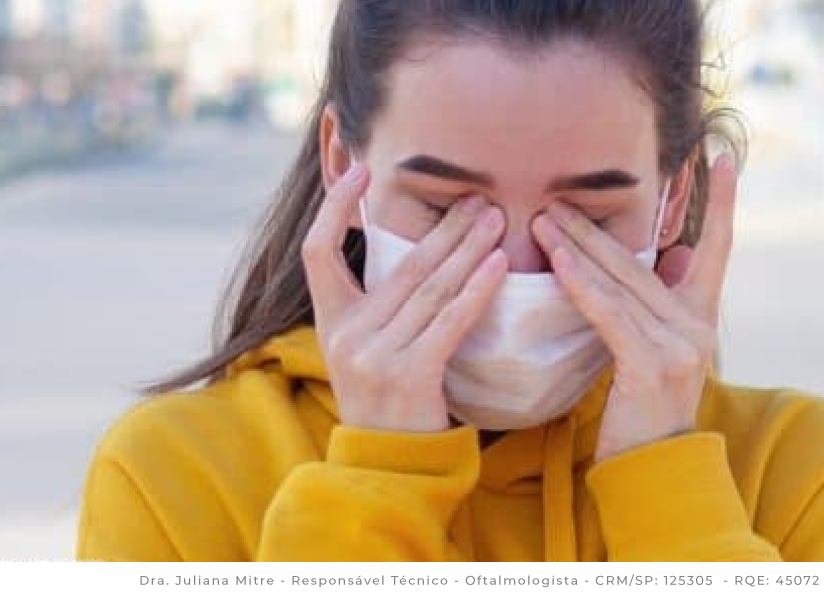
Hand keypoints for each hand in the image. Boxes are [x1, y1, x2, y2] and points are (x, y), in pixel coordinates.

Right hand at [301, 164, 507, 431]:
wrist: (390, 465)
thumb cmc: (388, 399)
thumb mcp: (365, 349)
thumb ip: (378, 305)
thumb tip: (415, 252)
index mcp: (330, 322)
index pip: (317, 250)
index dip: (334, 207)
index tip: (362, 170)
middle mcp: (346, 334)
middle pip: (399, 263)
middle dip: (444, 226)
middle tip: (478, 197)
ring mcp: (375, 356)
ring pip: (429, 287)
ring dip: (468, 249)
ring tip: (497, 219)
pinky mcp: (409, 376)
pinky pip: (449, 321)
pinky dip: (476, 290)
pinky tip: (498, 265)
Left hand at [532, 155, 736, 460]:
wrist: (653, 471)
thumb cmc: (643, 411)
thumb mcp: (655, 351)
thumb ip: (659, 305)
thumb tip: (671, 255)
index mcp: (701, 318)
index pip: (717, 248)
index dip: (722, 202)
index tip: (725, 157)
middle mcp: (698, 325)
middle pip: (644, 260)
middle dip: (598, 225)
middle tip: (559, 194)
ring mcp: (681, 345)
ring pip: (622, 282)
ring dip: (579, 247)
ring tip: (543, 218)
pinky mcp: (654, 365)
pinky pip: (611, 314)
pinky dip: (583, 286)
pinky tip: (559, 261)